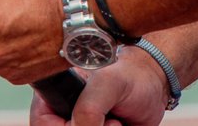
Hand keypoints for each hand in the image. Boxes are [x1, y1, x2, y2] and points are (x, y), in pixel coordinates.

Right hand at [29, 45, 172, 125]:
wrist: (156, 87)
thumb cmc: (132, 77)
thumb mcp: (107, 84)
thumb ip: (87, 109)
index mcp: (57, 95)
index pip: (41, 122)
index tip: (80, 121)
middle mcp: (66, 114)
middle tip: (109, 120)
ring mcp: (82, 125)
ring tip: (116, 122)